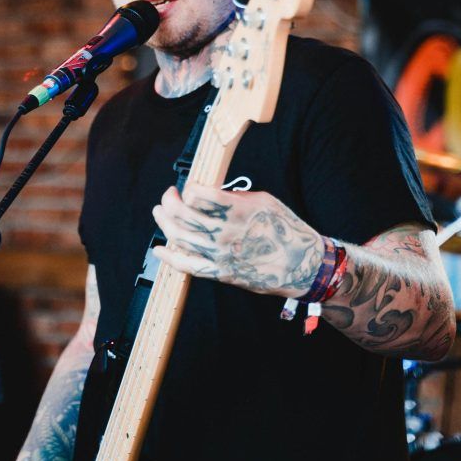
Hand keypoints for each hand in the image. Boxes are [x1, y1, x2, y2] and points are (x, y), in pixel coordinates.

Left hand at [152, 183, 323, 297]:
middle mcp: (226, 232)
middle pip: (183, 214)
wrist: (301, 264)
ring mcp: (221, 254)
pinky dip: (169, 257)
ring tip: (159, 212)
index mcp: (237, 210)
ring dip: (164, 222)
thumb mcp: (265, 200)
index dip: (189, 188)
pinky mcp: (220, 273)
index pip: (198, 194)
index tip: (189, 187)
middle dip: (169, 201)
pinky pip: (188, 265)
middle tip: (168, 195)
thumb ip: (235, 196)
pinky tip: (159, 249)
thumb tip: (210, 192)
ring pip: (180, 236)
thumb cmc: (285, 228)